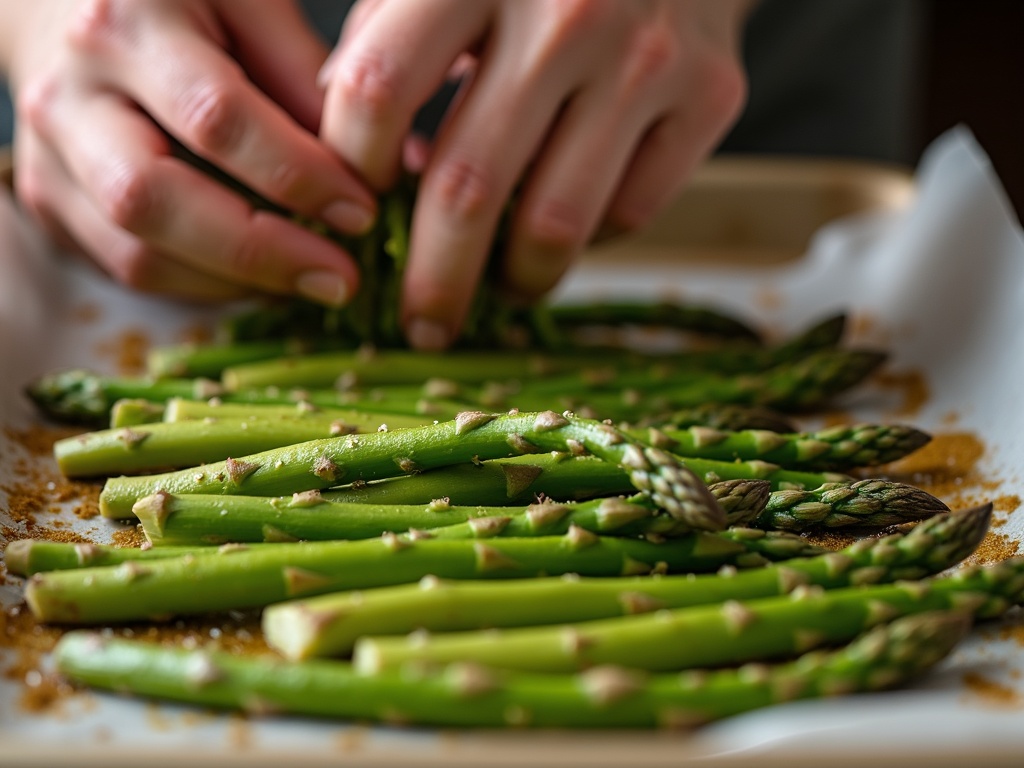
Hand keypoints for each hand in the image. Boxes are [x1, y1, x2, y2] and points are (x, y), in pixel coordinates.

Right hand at [8, 0, 376, 303]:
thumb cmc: (182, 0)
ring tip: (311, 281)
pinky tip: (262, 278)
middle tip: (341, 279)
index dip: (297, 176)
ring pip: (137, 254)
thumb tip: (382, 167)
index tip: (363, 211)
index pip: (217, 119)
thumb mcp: (251, 4)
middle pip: (154, 202)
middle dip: (261, 254)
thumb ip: (305, 77)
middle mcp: (70, 93)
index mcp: (127, 21)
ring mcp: (49, 155)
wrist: (65, 7)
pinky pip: (128, 269)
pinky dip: (205, 286)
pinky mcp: (49, 201)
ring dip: (238, 284)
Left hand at [319, 0, 750, 348]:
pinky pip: (628, 214)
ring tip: (496, 289)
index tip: (352, 212)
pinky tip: (562, 230)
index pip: (378, 91)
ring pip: (555, 226)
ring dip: (513, 282)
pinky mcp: (710, 95)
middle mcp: (566, 14)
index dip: (350, 170)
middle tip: (419, 323)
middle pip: (468, 189)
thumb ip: (386, 40)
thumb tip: (341, 157)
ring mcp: (646, 58)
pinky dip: (586, 244)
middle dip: (431, 281)